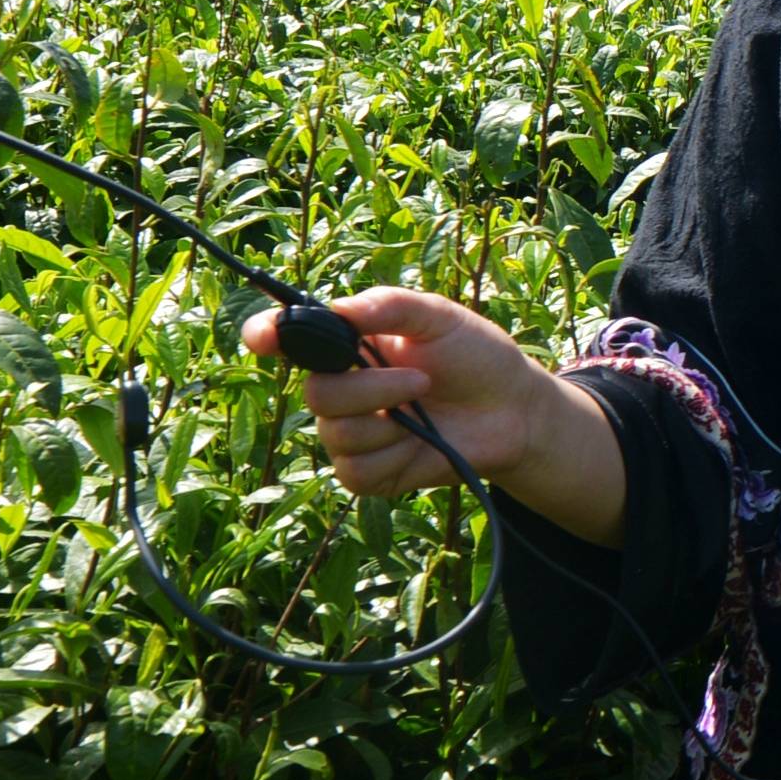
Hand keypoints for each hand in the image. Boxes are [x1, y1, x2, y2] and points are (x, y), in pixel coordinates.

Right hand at [254, 288, 556, 498]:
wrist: (515, 411)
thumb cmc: (476, 356)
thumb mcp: (439, 317)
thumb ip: (390, 306)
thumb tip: (339, 307)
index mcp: (348, 343)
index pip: (288, 338)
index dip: (267, 336)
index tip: (265, 338)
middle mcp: (343, 387)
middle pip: (315, 395)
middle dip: (367, 389)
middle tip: (420, 379)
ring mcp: (354, 432)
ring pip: (336, 435)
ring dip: (387, 422)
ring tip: (425, 409)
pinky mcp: (371, 473)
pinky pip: (355, 472)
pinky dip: (391, 457)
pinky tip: (420, 444)